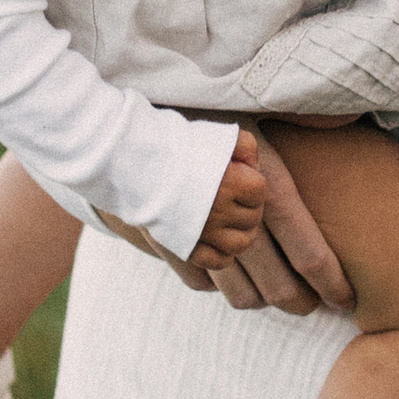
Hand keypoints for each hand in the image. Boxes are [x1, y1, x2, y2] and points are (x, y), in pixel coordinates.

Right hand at [97, 130, 353, 314]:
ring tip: (274, 296)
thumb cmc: (197, 116)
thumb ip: (300, 120)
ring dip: (261, 299)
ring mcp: (199, 241)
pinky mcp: (170, 248)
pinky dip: (219, 285)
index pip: (306, 249)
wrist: (124, 131)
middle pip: (276, 283)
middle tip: (313, 305)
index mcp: (261, 186)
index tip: (347, 299)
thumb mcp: (254, 114)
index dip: (330, 280)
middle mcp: (232, 221)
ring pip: (240, 293)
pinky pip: (202, 284)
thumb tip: (352, 119)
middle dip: (299, 300)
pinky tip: (231, 275)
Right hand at [181, 148, 269, 280]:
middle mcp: (220, 211)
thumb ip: (244, 145)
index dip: (252, 183)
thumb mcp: (216, 137)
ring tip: (232, 222)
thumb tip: (255, 165)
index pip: (259, 191)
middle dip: (249, 207)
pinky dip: (224, 255)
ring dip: (242, 233)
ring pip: (240, 244)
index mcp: (230, 183)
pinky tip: (219, 241)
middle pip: (252, 218)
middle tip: (236, 199)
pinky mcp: (188, 246)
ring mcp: (205, 233)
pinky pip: (217, 261)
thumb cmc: (179, 149)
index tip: (240, 177)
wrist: (140, 166)